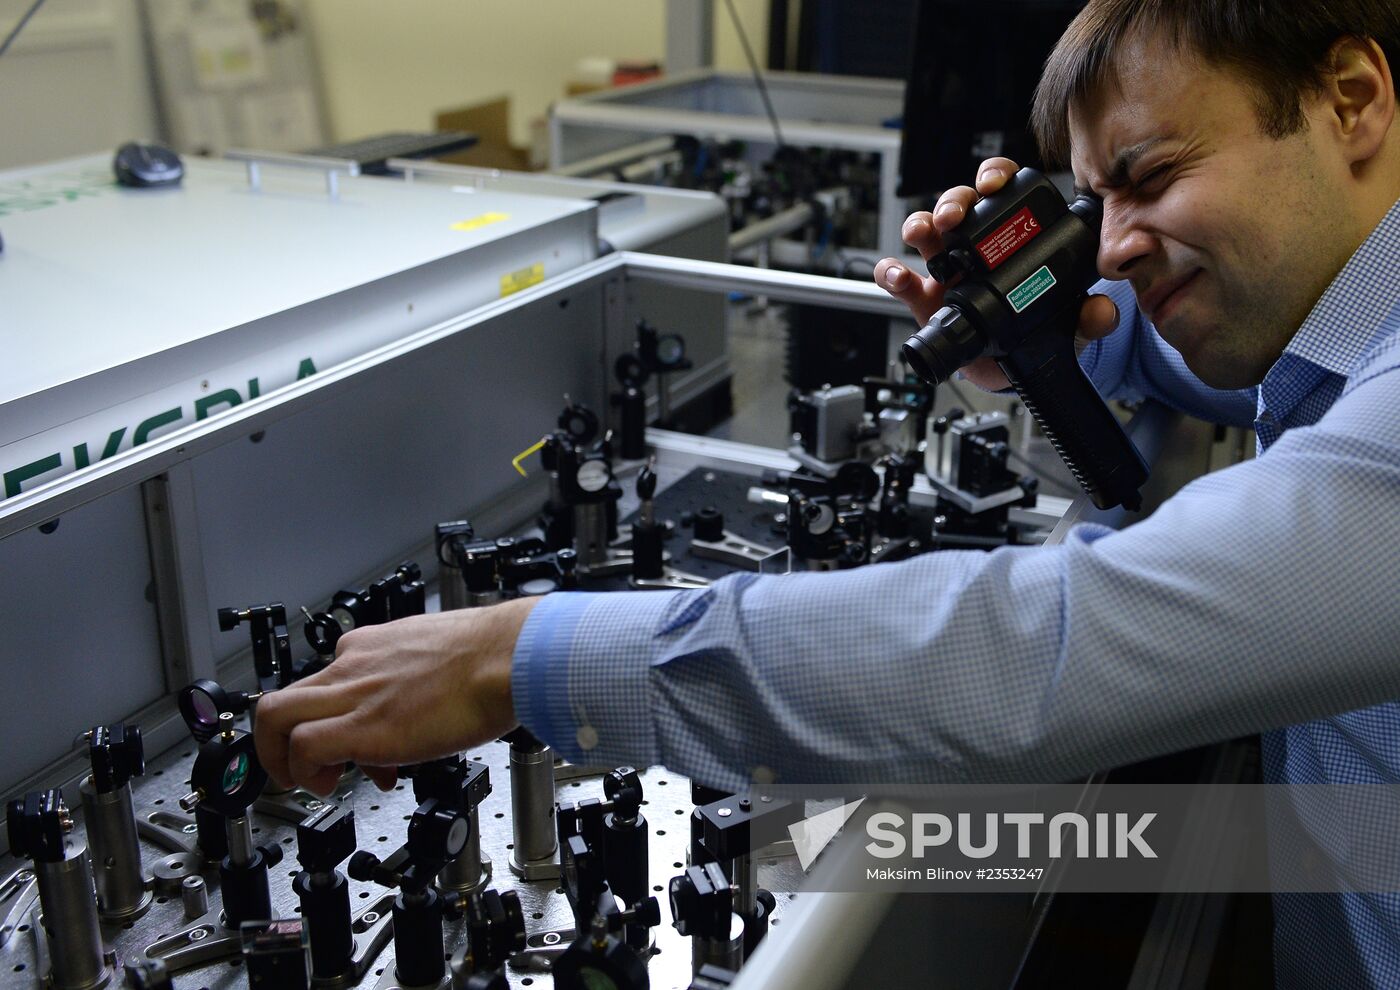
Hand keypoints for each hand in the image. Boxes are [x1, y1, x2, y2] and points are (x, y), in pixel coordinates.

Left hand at [254, 597, 539, 795]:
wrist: (510, 656)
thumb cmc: (496, 656)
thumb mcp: (446, 658)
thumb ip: (422, 682)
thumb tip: (424, 713)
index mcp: (375, 645)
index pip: (328, 681)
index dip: (336, 718)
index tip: (363, 746)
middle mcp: (355, 664)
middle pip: (282, 697)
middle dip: (280, 740)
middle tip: (300, 766)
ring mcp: (354, 692)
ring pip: (274, 717)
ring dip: (279, 758)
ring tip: (305, 783)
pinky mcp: (361, 726)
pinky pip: (302, 747)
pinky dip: (303, 772)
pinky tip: (327, 786)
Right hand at [874, 156, 1119, 389]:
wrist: (1006, 368)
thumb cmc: (1032, 332)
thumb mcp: (1067, 325)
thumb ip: (1087, 318)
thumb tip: (1102, 311)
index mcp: (1009, 237)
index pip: (1000, 190)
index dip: (994, 177)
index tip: (993, 185)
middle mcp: (973, 246)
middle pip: (958, 204)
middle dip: (953, 201)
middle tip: (955, 216)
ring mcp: (944, 269)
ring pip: (924, 232)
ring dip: (919, 225)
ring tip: (922, 234)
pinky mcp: (923, 300)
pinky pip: (897, 279)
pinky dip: (890, 273)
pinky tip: (897, 276)